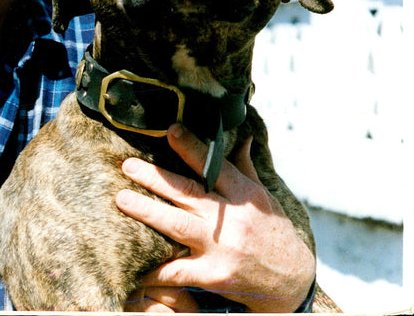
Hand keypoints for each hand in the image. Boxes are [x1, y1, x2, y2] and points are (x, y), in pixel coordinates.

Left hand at [116, 124, 314, 312]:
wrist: (291, 282)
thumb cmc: (273, 232)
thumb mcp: (264, 197)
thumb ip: (245, 168)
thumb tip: (241, 136)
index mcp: (245, 195)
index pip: (216, 167)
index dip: (192, 148)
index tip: (171, 130)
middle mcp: (232, 221)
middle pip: (188, 194)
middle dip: (155, 179)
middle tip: (128, 166)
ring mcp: (221, 250)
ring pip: (177, 227)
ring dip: (147, 212)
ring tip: (122, 199)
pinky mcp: (213, 276)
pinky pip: (178, 271)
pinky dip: (156, 270)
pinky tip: (134, 263)